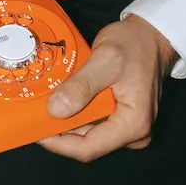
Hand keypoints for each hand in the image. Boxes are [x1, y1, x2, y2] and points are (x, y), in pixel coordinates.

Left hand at [39, 15, 177, 162]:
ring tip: (43, 103)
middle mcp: (133, 134)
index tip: (34, 130)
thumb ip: (81, 85)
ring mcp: (128, 127)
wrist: (152, 36)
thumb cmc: (134, 45)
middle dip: (59, 130)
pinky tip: (62, 98)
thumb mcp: (105, 59)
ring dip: (66, 120)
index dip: (58, 143)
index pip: (88, 148)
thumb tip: (55, 111)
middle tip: (33, 113)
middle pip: (87, 142)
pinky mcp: (122, 118)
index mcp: (132, 125)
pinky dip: (76, 112)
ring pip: (88, 133)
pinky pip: (94, 122)